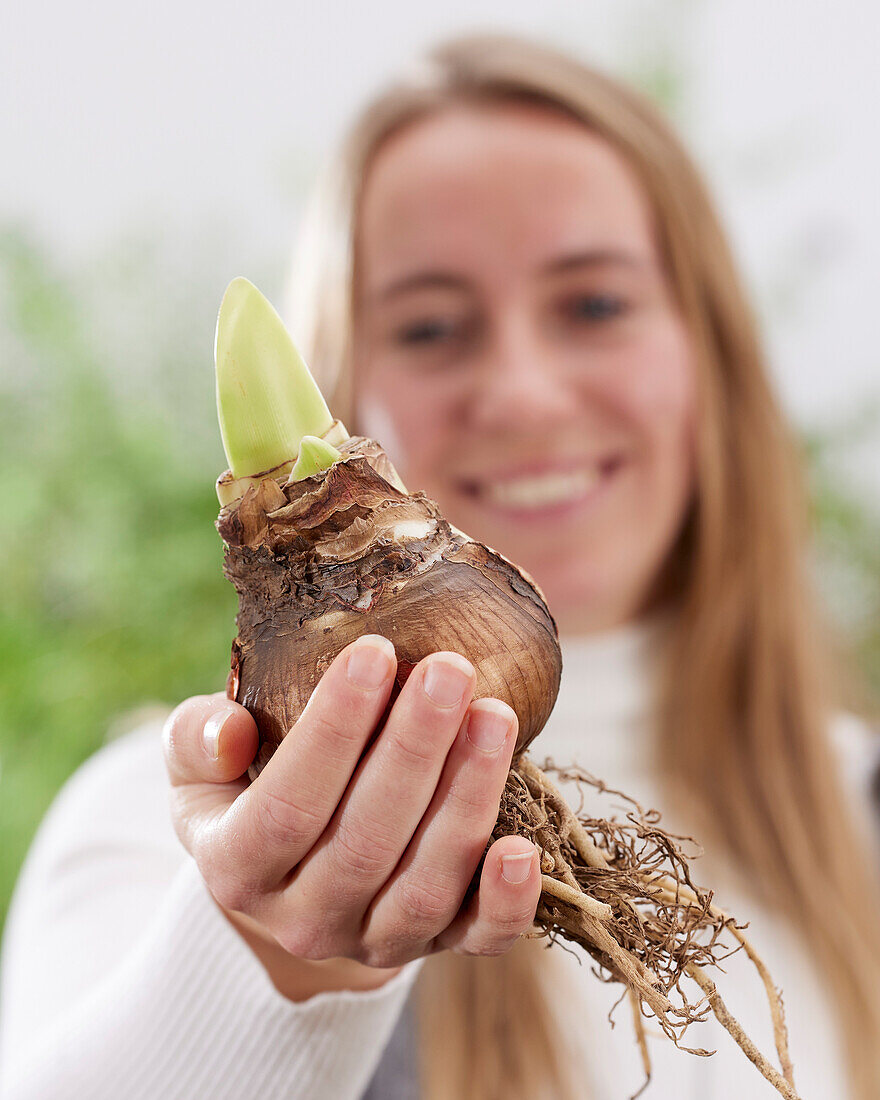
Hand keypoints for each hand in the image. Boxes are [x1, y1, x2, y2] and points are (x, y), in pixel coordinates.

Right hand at [163, 636, 540, 993]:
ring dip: (466, 798)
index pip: (287, 805)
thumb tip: (230, 730)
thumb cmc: (247, 790)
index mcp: (237, 868)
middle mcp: (303, 919)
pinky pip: (478, 940)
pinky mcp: (437, 946)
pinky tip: (525, 846)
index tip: (373, 652)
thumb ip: (197, 739)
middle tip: (450, 669)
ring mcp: (373, 939)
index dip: (332, 730)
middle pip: (364, 840)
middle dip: (414, 748)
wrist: (291, 871)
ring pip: (425, 883)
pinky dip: (507, 902)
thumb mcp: (199, 763)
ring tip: (495, 716)